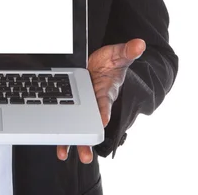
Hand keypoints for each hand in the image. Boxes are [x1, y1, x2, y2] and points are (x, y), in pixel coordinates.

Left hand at [57, 38, 145, 163]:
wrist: (100, 65)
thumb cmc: (109, 63)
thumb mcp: (117, 55)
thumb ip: (127, 51)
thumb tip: (140, 43)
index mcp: (107, 92)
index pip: (105, 102)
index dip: (104, 110)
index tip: (102, 120)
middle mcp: (95, 104)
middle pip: (91, 124)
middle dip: (88, 138)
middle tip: (85, 155)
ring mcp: (84, 108)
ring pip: (79, 128)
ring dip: (73, 141)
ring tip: (64, 154)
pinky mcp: (73, 107)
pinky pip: (68, 123)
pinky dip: (62, 134)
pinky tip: (58, 148)